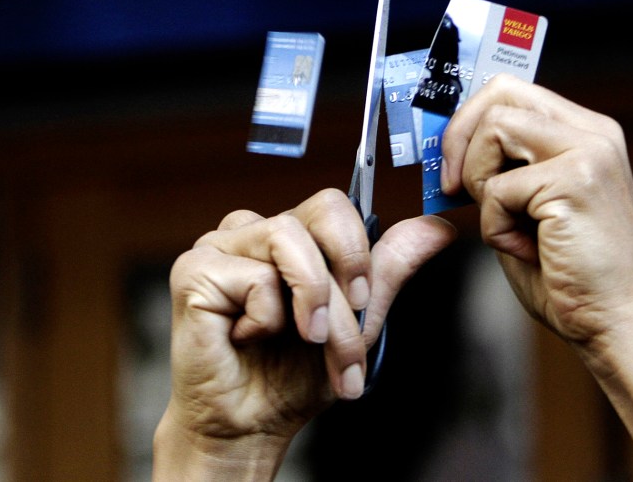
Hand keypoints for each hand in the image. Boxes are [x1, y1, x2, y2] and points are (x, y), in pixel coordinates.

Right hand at [153, 189, 454, 479]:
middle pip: (321, 211)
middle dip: (346, 277)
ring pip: (290, 237)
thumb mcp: (357, 321)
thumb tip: (438, 227)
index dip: (358, 248)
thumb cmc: (292, 376)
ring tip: (307, 340)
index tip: (363, 301)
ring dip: (314, 302)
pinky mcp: (194, 270)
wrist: (249, 427)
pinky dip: (266, 318)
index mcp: (289, 238)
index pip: (334, 205)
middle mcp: (254, 232)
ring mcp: (220, 246)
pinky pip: (255, 276)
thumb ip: (389, 270)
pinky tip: (246, 339)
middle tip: (341, 325)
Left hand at [440, 74, 632, 345]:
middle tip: (453, 186)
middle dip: (460, 139)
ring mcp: (590, 152)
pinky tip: (526, 249)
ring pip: (495, 127)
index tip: (449, 163)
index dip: (468, 121)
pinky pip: (498, 187)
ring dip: (479, 180)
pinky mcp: (576, 180)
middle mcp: (594, 133)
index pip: (511, 90)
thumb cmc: (570, 275)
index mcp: (586, 134)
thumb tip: (450, 147)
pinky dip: (495, 226)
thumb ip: (503, 169)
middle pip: (500, 92)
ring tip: (505, 223)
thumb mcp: (530, 207)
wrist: (618, 324)